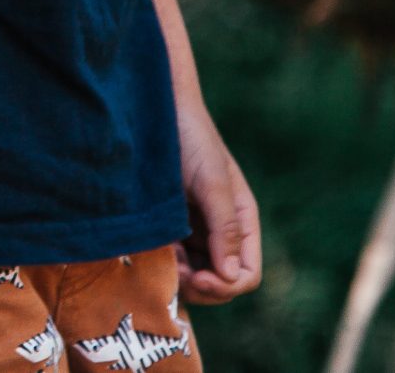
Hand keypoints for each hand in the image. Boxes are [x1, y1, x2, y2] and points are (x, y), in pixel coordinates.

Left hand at [174, 104, 261, 304]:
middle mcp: (220, 230)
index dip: (225, 286)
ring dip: (178, 276)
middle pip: (219, 282)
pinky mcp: (168, 224)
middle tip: (172, 270)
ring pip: (193, 275)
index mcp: (240, 221)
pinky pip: (170, 258)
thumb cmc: (191, 137)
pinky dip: (162, 261)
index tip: (197, 276)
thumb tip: (231, 277)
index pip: (246, 274)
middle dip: (199, 286)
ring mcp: (193, 229)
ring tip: (159, 254)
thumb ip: (225, 228)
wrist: (156, 107)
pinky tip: (149, 245)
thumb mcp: (212, 181)